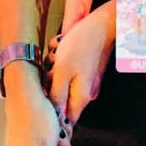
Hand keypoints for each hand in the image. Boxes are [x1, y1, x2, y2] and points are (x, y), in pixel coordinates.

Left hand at [47, 1, 116, 124]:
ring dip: (54, 72)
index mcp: (81, 97)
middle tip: (50, 69)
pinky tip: (61, 51)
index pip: (66, 121)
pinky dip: (60, 64)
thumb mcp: (63, 71)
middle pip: (60, 101)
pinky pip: (67, 74)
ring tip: (56, 56)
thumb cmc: (83, 45)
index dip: (52, 118)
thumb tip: (52, 116)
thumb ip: (57, 96)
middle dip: (50, 86)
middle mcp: (86, 94)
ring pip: (61, 85)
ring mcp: (87, 82)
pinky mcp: (86, 71)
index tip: (43, 103)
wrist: (103, 24)